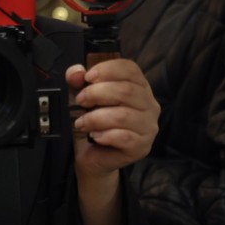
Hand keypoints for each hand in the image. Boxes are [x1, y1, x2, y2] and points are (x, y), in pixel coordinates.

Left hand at [67, 58, 158, 177]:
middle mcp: (149, 104)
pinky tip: (94, 136)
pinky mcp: (142, 146)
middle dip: (97, 93)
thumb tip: (75, 72)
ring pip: (124, 116)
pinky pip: (124, 137)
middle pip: (126, 90)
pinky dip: (104, 135)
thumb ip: (78, 82)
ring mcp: (149, 126)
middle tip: (80, 101)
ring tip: (82, 123)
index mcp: (138, 87)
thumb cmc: (93, 123)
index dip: (107, 69)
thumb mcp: (82, 98)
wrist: (93, 155)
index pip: (130, 69)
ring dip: (96, 118)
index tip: (87, 77)